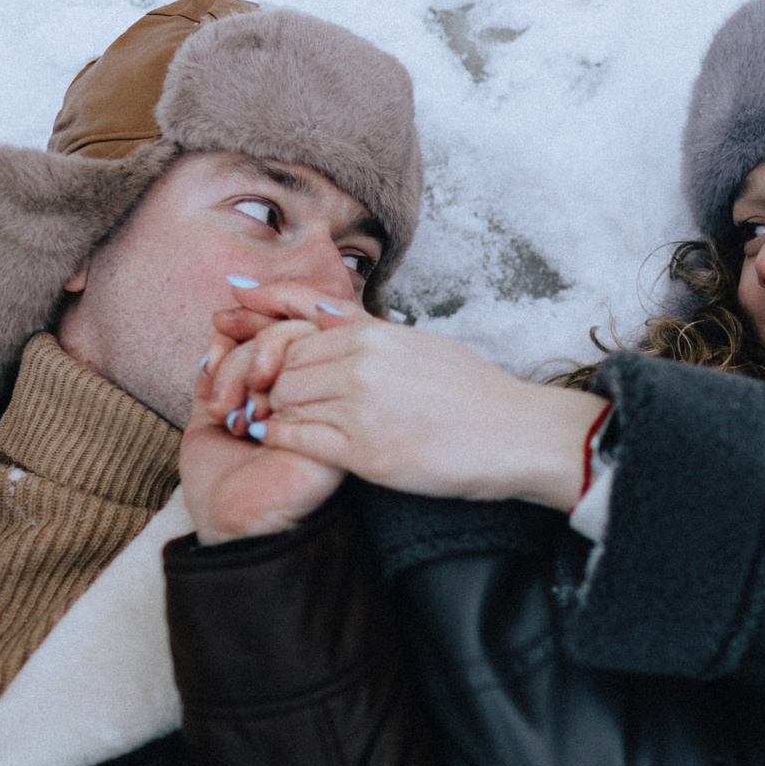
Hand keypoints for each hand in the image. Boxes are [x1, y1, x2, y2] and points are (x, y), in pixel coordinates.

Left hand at [180, 347, 343, 545]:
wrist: (229, 527)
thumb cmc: (219, 482)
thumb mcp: (208, 415)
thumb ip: (218, 375)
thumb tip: (222, 333)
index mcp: (286, 388)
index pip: (278, 333)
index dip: (247, 329)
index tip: (217, 339)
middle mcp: (309, 394)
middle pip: (289, 335)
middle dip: (243, 356)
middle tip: (220, 398)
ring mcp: (324, 409)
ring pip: (298, 351)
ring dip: (249, 371)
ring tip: (231, 414)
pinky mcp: (334, 428)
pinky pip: (310, 385)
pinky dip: (269, 397)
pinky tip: (252, 429)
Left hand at [201, 283, 607, 509]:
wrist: (516, 434)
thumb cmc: (473, 392)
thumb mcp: (419, 343)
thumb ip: (366, 328)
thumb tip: (322, 313)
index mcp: (373, 335)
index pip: (293, 336)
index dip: (268, 353)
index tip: (253, 366)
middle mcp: (360, 365)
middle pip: (281, 368)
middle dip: (262, 384)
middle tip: (248, 398)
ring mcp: (360, 408)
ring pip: (282, 402)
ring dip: (267, 412)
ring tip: (261, 420)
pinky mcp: (365, 452)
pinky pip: (297, 439)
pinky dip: (277, 438)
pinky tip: (275, 442)